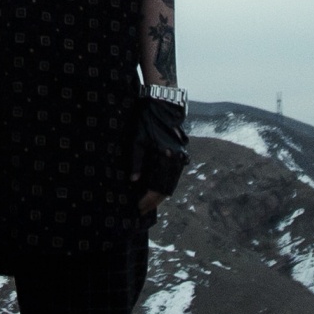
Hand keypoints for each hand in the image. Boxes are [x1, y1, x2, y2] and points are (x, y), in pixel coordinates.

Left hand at [130, 90, 187, 207]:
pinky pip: (172, 176)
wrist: (163, 104)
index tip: (138, 207)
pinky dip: (164, 184)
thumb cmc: (148, 120)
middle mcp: (176, 160)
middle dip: (153, 201)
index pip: (158, 188)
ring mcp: (180, 158)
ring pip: (171, 184)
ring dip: (159, 194)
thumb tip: (133, 181)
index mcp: (166, 158)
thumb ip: (136, 162)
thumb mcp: (138, 140)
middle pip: (166, 190)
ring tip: (146, 201)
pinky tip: (154, 187)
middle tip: (141, 209)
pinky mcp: (180, 154)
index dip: (147, 200)